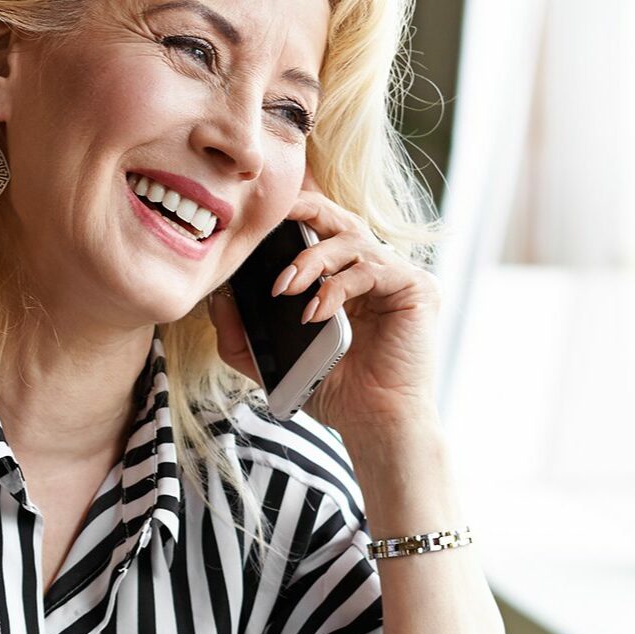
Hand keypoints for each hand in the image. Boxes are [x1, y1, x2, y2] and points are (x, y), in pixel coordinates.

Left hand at [206, 178, 439, 440]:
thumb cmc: (334, 391)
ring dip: (311, 258)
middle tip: (267, 220)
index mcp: (341, 275)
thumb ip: (240, 335)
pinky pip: (371, 269)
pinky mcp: (416, 287)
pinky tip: (315, 314)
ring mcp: (396, 274)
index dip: (289, 213)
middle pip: (337, 215)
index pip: (316, 227)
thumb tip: (218, 298)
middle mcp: (371, 267)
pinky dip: (337, 287)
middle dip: (300, 210)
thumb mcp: (273, 361)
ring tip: (285, 288)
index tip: (254, 216)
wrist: (374, 423)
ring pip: (352, 237)